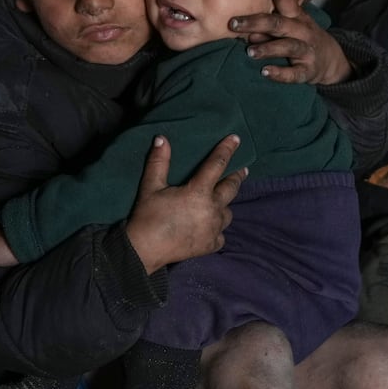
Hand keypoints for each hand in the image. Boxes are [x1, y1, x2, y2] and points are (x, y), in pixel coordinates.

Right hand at [126, 134, 246, 273]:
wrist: (145, 250)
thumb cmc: (147, 216)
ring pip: (228, 212)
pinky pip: (222, 234)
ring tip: (221, 201)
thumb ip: (159, 161)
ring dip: (225, 204)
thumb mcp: (151, 186)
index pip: (218, 164)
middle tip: (242, 169)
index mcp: (199, 192)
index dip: (227, 149)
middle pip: (232, 188)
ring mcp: (214, 229)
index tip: (236, 138)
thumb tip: (161, 138)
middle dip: (237, 176)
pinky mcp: (211, 245)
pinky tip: (211, 226)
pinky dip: (218, 228)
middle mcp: (212, 209)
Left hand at [228, 0, 351, 84]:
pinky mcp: (308, 70)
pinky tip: (265, 72)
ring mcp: (306, 50)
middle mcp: (303, 30)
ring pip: (288, 46)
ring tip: (249, 51)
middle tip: (233, 23)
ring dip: (268, 48)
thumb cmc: (302, 38)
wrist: (331, 61)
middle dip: (256, 22)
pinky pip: (294, 73)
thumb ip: (268, 22)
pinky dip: (280, 73)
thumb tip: (241, 24)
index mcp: (297, 16)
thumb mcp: (292, 24)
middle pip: (280, 24)